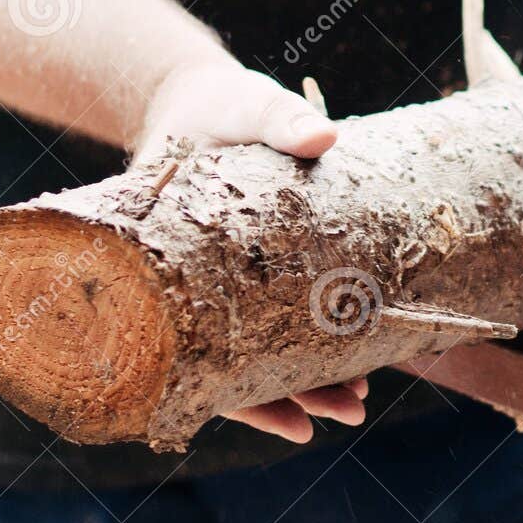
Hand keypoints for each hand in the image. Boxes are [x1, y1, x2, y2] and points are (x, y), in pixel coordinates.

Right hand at [133, 59, 365, 441]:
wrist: (194, 99)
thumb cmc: (215, 107)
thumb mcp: (243, 106)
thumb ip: (278, 118)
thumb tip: (325, 137)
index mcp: (167, 264)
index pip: (201, 354)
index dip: (248, 399)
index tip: (298, 424)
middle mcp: (185, 290)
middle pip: (231, 370)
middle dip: (290, 399)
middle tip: (350, 413)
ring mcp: (211, 288)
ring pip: (249, 356)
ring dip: (302, 382)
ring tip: (356, 404)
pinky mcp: (239, 279)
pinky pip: (266, 325)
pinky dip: (301, 348)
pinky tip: (345, 370)